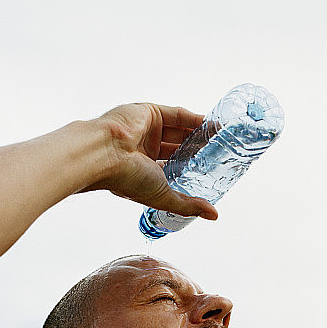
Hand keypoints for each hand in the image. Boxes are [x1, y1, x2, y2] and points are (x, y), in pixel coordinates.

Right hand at [88, 103, 218, 220]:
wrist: (105, 153)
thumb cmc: (126, 178)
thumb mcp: (164, 196)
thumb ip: (188, 205)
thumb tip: (213, 215)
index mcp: (145, 171)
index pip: (173, 169)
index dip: (191, 170)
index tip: (210, 171)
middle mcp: (145, 150)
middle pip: (179, 148)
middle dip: (198, 151)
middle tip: (220, 153)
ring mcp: (147, 131)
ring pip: (180, 131)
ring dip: (199, 134)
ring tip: (221, 138)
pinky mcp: (149, 113)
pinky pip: (177, 115)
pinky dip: (194, 119)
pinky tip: (211, 124)